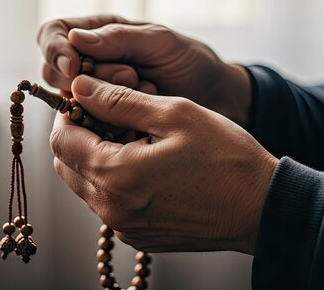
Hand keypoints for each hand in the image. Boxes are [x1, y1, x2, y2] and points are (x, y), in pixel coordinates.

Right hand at [37, 15, 251, 126]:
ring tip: (143, 92)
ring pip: (69, 102)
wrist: (216, 98)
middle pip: (53, 72)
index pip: (52, 34)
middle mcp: (90, 64)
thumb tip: (74, 39)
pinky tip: (140, 118)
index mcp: (98, 33)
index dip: (55, 50)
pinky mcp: (106, 123)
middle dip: (84, 79)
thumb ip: (119, 38)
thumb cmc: (190, 61)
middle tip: (130, 77)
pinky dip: (110, 123)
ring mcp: (96, 95)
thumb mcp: (160, 41)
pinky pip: (89, 127)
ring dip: (101, 102)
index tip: (75, 67)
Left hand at [49, 75, 277, 253]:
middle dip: (81, 135)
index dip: (71, 113)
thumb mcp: (174, 114)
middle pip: (68, 164)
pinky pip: (108, 204)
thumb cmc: (225, 157)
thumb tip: (79, 87)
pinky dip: (116, 180)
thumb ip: (118, 100)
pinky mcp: (140, 237)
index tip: (94, 99)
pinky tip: (149, 165)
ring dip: (98, 157)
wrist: (262, 208)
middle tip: (117, 117)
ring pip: (86, 184)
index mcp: (115, 176)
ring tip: (138, 140)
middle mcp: (111, 209)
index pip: (61, 140)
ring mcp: (125, 228)